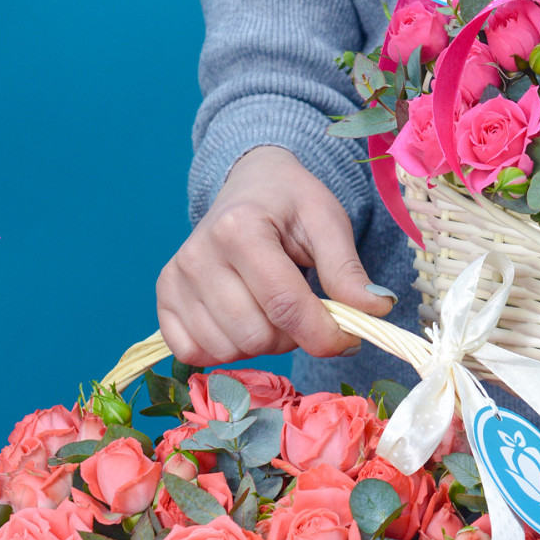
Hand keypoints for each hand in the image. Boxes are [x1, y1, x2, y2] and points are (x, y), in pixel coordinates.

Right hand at [156, 146, 394, 365]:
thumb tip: (375, 310)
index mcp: (239, 228)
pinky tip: (243, 319)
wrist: (251, 185)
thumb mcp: (328, 223)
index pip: (285, 306)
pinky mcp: (164, 299)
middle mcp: (196, 255)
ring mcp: (175, 279)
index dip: (325, 335)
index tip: (349, 337)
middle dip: (294, 336)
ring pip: (228, 351)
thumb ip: (348, 270)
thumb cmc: (291, 204)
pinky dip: (226, 350)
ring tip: (272, 308)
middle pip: (257, 336)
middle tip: (303, 308)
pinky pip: (195, 354)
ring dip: (262, 344)